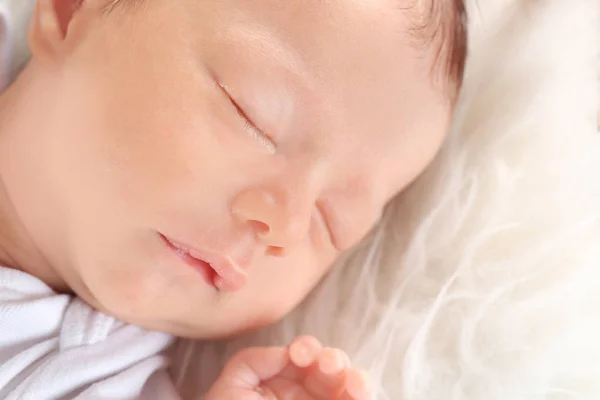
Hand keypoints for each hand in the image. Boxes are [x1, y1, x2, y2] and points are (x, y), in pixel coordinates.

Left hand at [205, 336, 371, 399]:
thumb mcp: (230, 390)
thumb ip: (253, 361)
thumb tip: (286, 353)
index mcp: (286, 381)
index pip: (307, 355)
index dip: (307, 348)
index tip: (297, 355)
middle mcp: (310, 395)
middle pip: (336, 369)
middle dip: (334, 361)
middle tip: (328, 365)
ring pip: (354, 390)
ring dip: (359, 382)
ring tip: (355, 386)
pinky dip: (364, 398)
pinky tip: (357, 396)